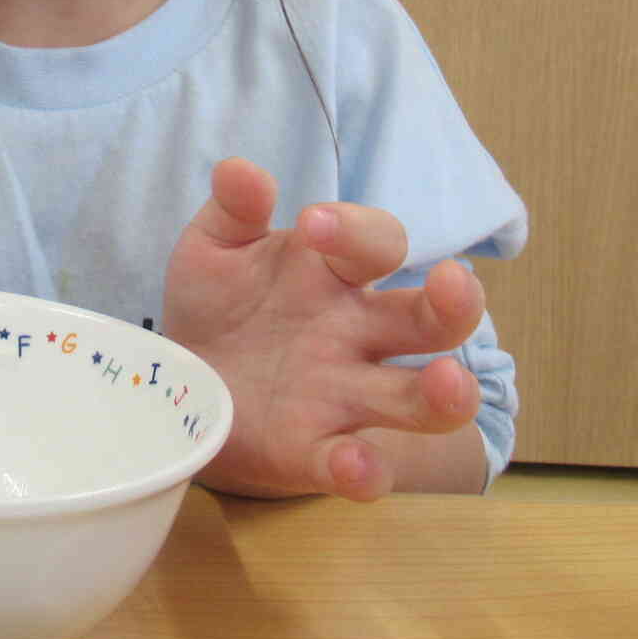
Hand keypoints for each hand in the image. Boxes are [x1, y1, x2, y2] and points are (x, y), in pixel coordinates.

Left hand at [163, 157, 486, 501]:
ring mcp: (345, 396)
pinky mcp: (317, 453)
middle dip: (455, 302)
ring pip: (418, 399)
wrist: (182, 387)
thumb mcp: (213, 250)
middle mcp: (357, 333)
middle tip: (452, 282)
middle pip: (430, 320)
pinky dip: (364, 469)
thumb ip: (232, 210)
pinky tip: (354, 461)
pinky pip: (358, 467)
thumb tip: (240, 169)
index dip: (355, 230)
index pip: (376, 242)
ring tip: (450, 382)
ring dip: (444, 394)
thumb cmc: (219, 306)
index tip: (314, 225)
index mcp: (335, 273)